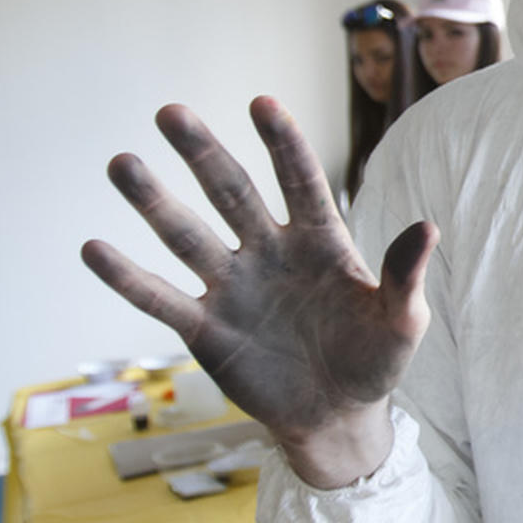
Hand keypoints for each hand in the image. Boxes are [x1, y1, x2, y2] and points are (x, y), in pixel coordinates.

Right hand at [80, 98, 435, 485]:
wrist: (337, 419)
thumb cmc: (375, 361)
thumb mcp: (402, 323)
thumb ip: (405, 276)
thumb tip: (428, 226)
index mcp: (321, 241)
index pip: (300, 182)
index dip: (283, 145)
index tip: (262, 103)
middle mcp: (270, 252)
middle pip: (232, 193)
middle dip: (202, 153)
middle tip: (169, 112)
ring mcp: (234, 287)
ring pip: (188, 236)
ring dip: (154, 202)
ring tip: (122, 163)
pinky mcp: (206, 329)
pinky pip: (161, 298)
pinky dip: (128, 277)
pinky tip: (94, 248)